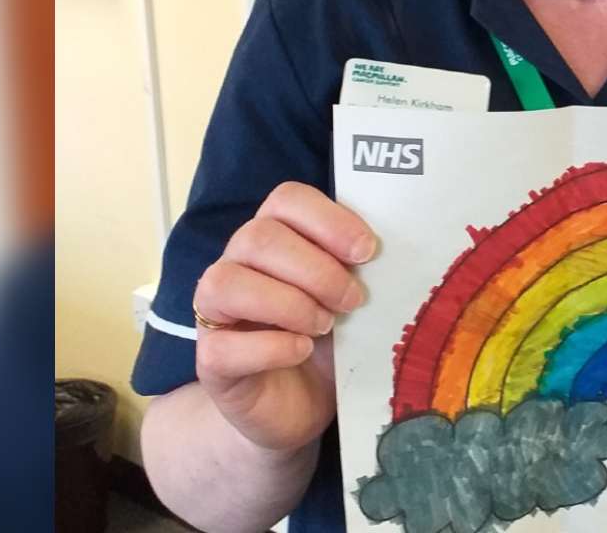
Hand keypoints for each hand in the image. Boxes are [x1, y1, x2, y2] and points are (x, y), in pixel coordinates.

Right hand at [192, 182, 376, 453]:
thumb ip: (359, 270)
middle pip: (259, 237)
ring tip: (325, 326)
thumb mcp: (349, 300)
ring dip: (290, 303)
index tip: (367, 251)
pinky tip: (302, 351)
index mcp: (272, 237)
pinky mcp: (210, 361)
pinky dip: (272, 346)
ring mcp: (214, 312)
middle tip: (354, 301)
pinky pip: (224, 345)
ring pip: (229, 283)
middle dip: (317, 269)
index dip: (328, 219)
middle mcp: (236, 264)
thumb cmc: (326, 343)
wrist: (297, 408)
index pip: (285, 199)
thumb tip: (396, 251)